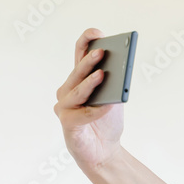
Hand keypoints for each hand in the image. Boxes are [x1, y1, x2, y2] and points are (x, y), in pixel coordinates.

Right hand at [54, 28, 124, 172]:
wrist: (104, 151)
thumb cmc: (106, 122)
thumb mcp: (113, 99)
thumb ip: (113, 85)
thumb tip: (119, 71)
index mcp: (78, 81)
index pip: (79, 56)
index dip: (85, 43)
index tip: (97, 32)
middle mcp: (67, 91)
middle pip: (77, 73)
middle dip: (89, 61)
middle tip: (102, 51)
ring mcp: (64, 108)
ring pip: (77, 92)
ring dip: (90, 84)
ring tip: (103, 75)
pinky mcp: (68, 125)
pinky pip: (82, 115)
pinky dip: (96, 111)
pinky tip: (109, 105)